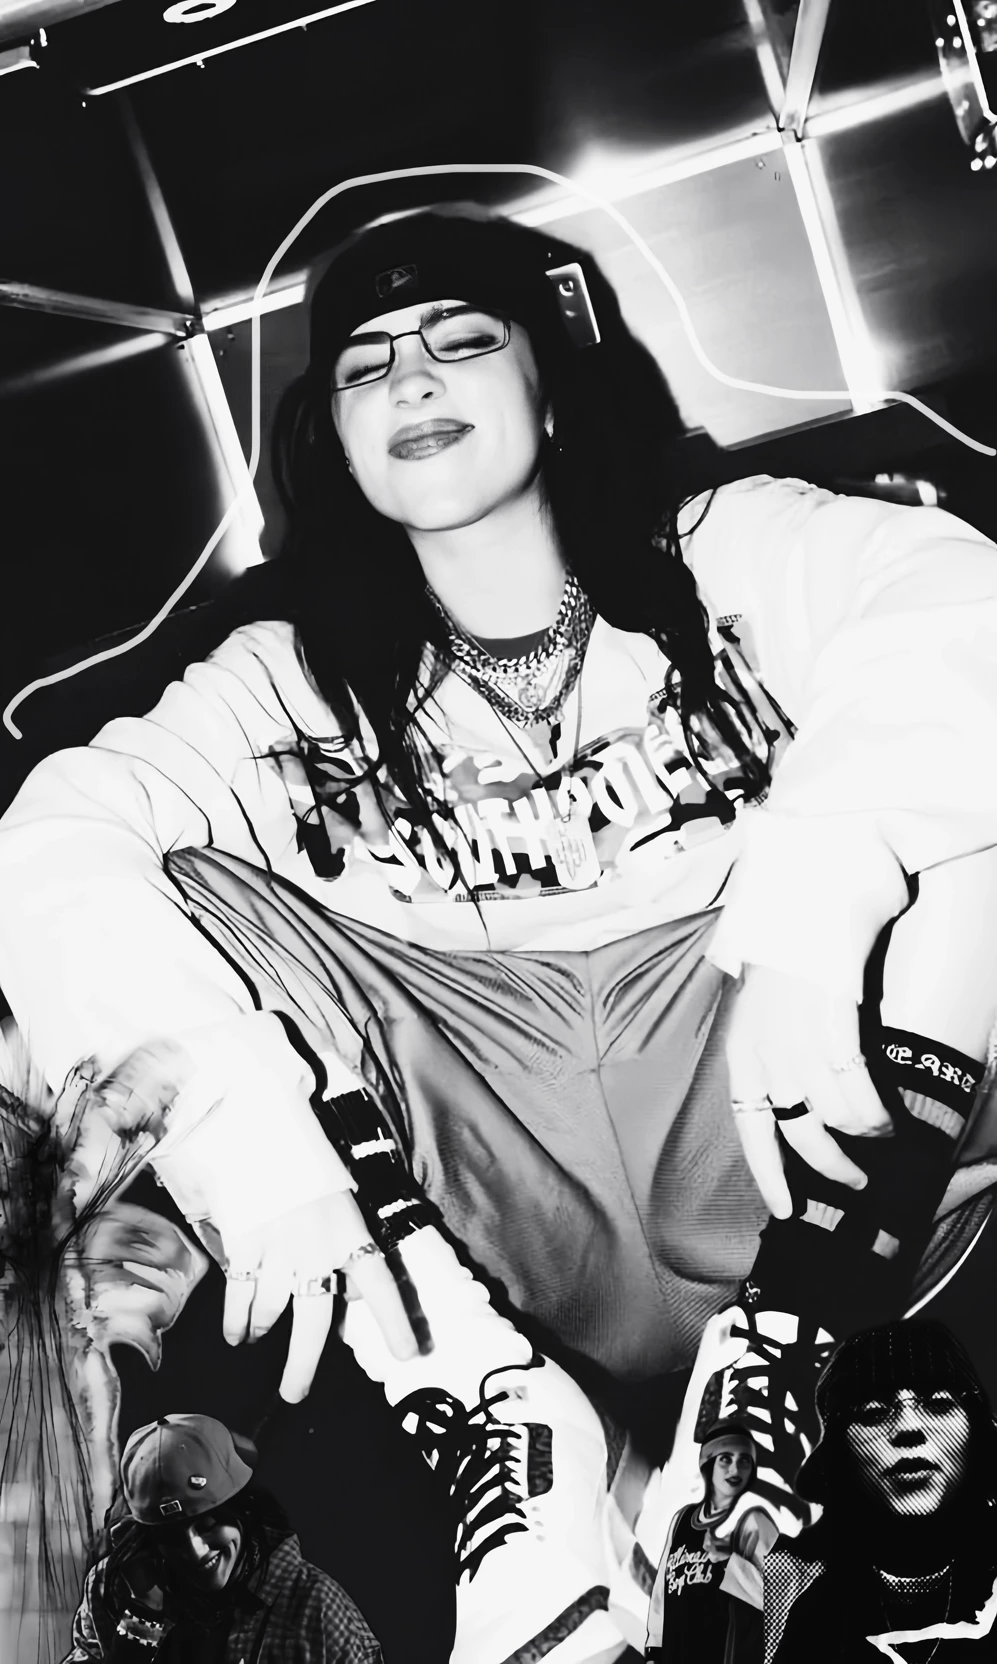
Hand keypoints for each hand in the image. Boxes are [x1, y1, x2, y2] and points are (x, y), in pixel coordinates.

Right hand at [222, 1191, 418, 1401]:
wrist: (265, 1134)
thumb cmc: (309, 1172)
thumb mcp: (342, 1208)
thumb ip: (348, 1252)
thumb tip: (349, 1297)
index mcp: (351, 1235)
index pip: (381, 1285)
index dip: (395, 1322)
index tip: (408, 1354)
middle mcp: (318, 1250)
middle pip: (312, 1323)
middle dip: (302, 1366)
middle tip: (294, 1394)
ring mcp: (279, 1251)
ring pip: (270, 1313)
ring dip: (261, 1330)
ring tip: (256, 1338)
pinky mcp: (245, 1247)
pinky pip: (239, 1296)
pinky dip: (236, 1320)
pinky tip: (236, 1334)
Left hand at [726, 964, 893, 1219]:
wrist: (800, 910)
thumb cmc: (783, 958)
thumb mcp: (758, 1014)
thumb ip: (769, 1056)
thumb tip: (790, 1095)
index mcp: (741, 1057)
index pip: (751, 1131)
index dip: (769, 1175)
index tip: (785, 1209)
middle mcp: (766, 1060)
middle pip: (801, 1136)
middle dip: (833, 1167)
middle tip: (856, 1179)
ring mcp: (799, 1049)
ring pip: (837, 1122)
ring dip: (864, 1135)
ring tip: (878, 1132)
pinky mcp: (834, 1035)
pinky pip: (860, 1097)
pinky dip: (877, 1115)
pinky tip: (887, 1120)